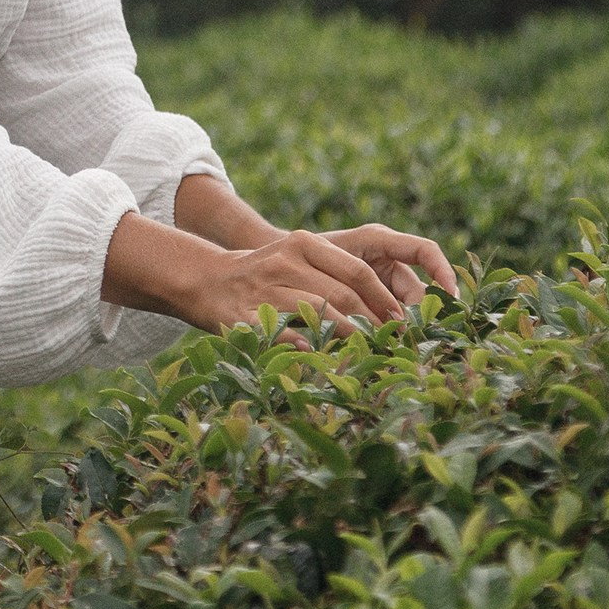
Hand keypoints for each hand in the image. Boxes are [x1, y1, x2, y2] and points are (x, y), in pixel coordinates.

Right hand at [103, 208, 456, 333]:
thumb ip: (333, 278)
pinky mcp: (246, 315)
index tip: (404, 327)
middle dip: (373, 326)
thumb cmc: (263, 277)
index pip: (358, 273)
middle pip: (343, 296)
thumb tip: (387, 314)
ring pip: (319, 316)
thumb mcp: (296, 261)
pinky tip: (326, 364)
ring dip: (349, 341)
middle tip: (395, 349)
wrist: (204, 280)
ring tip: (372, 359)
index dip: (385, 302)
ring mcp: (265, 287)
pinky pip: (286, 336)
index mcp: (305, 244)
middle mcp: (286, 260)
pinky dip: (309, 350)